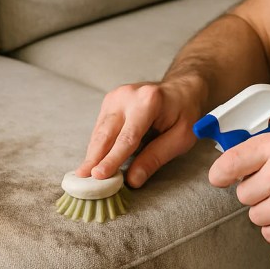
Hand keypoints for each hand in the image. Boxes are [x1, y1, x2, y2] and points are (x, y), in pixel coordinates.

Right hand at [76, 79, 202, 187]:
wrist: (182, 88)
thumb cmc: (186, 113)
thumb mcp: (181, 137)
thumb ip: (156, 157)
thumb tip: (133, 180)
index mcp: (148, 101)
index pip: (127, 138)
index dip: (112, 159)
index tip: (98, 176)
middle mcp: (127, 95)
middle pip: (106, 133)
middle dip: (94, 158)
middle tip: (83, 180)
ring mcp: (116, 96)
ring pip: (99, 131)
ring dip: (92, 154)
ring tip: (83, 175)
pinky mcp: (110, 101)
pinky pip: (100, 127)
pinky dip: (97, 145)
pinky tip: (93, 161)